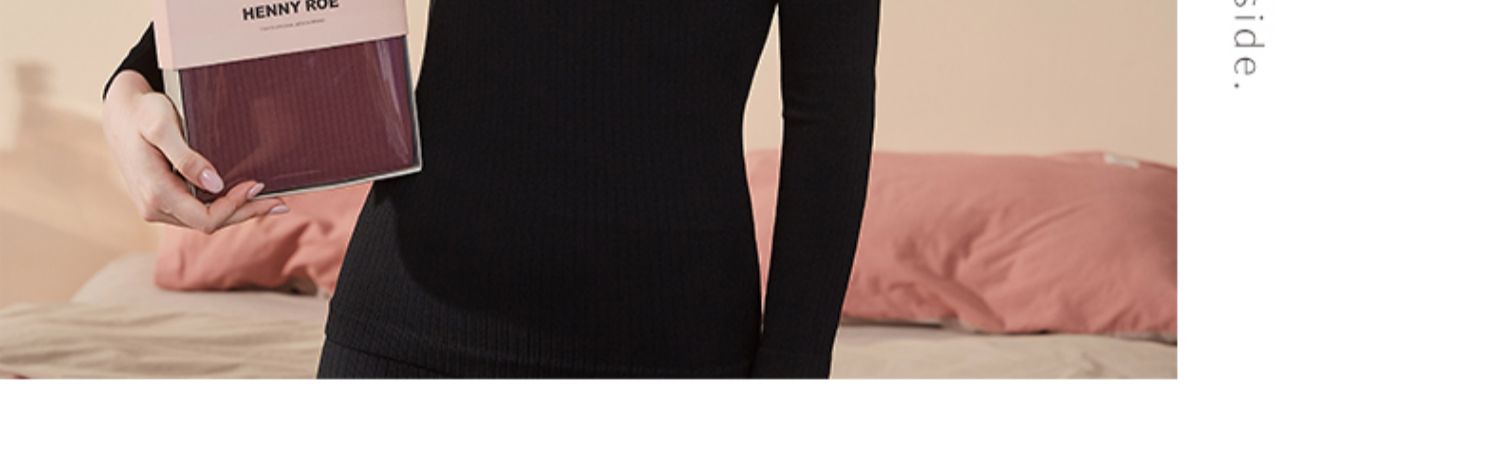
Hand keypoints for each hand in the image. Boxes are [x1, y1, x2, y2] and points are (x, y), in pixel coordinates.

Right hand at [102, 71, 287, 233]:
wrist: (120, 112)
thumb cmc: (142, 113)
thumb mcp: (162, 127)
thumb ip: (186, 157)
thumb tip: (214, 184)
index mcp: (155, 194)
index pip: (205, 219)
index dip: (236, 207)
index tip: (257, 185)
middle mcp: (154, 208)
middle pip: (210, 224)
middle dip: (246, 213)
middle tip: (280, 201)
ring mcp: (158, 207)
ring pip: (206, 221)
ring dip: (239, 212)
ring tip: (271, 202)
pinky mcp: (164, 201)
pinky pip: (199, 211)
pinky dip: (225, 206)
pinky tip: (247, 198)